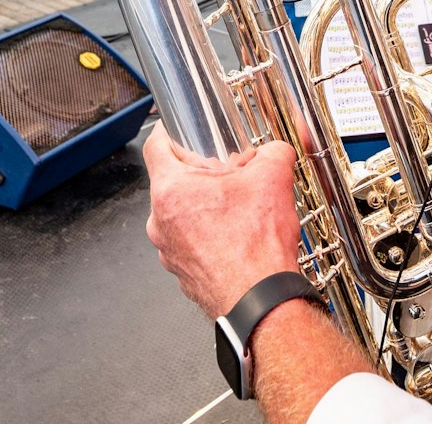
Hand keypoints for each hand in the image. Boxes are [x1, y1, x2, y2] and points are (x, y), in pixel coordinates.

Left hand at [144, 127, 302, 319]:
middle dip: (201, 174)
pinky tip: (237, 236)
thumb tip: (276, 151)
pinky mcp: (184, 272)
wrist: (262, 301)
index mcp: (171, 190)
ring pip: (182, 215)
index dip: (167, 133)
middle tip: (228, 174)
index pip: (155, 147)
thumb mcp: (273, 180)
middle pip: (173, 183)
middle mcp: (160, 221)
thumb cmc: (256, 248)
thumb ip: (273, 153)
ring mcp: (169, 250)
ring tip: (238, 207)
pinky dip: (209, 235)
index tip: (175, 130)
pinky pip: (191, 243)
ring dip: (206, 207)